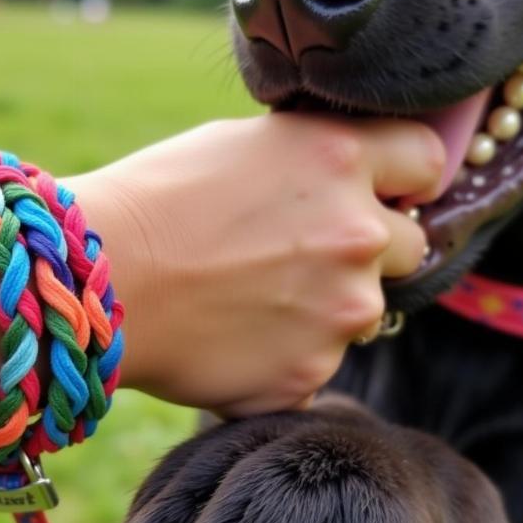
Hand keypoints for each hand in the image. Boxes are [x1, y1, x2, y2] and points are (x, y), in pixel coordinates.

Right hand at [70, 112, 444, 415]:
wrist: (95, 282)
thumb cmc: (154, 200)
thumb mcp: (241, 146)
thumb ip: (313, 161)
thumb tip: (349, 180)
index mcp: (341, 159)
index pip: (427, 161)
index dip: (407, 177)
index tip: (391, 191)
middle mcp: (358, 234)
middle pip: (410, 245)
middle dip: (370, 249)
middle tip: (304, 254)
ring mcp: (340, 312)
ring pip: (363, 311)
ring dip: (327, 307)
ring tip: (252, 300)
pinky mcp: (307, 375)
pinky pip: (317, 363)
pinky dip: (288, 356)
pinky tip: (235, 338)